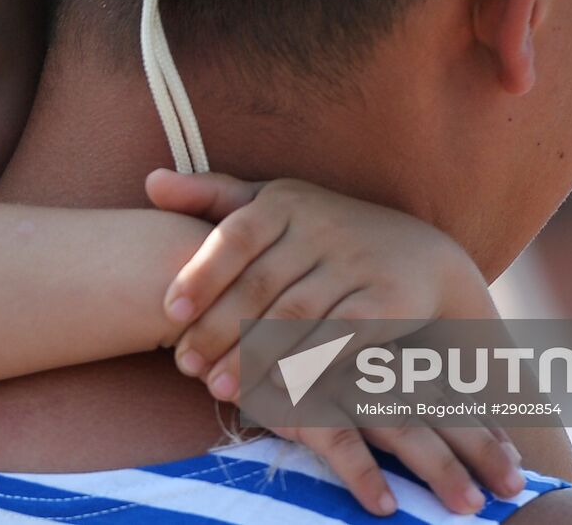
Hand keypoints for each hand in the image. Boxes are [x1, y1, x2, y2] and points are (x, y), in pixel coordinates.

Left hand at [147, 170, 522, 515]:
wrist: (420, 256)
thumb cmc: (325, 233)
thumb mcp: (274, 203)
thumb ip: (213, 196)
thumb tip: (150, 181)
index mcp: (287, 200)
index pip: (236, 235)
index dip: (202, 273)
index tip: (171, 313)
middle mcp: (323, 225)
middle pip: (262, 283)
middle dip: (220, 329)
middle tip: (186, 365)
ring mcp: (358, 264)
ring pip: (297, 316)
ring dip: (255, 356)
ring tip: (221, 388)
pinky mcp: (388, 302)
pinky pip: (339, 340)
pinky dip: (307, 367)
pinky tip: (278, 390)